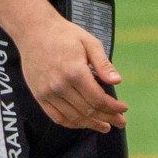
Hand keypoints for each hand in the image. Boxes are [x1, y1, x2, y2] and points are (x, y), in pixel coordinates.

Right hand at [12, 11, 125, 131]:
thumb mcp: (89, 42)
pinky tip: (83, 123)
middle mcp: (60, 85)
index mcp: (74, 71)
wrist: (33, 30)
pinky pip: (57, 117)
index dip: (113, 108)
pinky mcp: (39, 95)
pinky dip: (72, 124)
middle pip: (89, 111)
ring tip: (105, 126)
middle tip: (120, 122)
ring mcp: (48, 92)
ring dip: (92, 124)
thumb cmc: (64, 34)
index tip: (124, 109)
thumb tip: (118, 81)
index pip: (98, 99)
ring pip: (74, 118)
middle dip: (108, 118)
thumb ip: (103, 64)